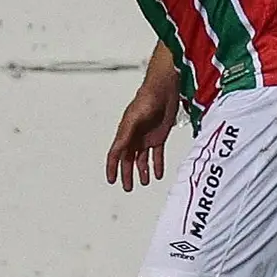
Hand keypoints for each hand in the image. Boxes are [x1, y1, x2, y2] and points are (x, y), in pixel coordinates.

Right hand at [105, 69, 179, 191]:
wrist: (165, 89)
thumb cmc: (148, 98)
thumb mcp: (135, 117)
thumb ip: (127, 133)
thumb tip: (118, 149)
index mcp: (125, 133)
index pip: (115, 154)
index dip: (112, 168)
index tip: (111, 180)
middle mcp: (134, 137)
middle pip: (128, 160)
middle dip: (127, 174)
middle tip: (128, 187)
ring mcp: (147, 137)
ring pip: (142, 159)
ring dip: (142, 171)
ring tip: (144, 182)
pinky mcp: (159, 136)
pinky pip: (157, 154)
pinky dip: (157, 164)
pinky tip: (158, 174)